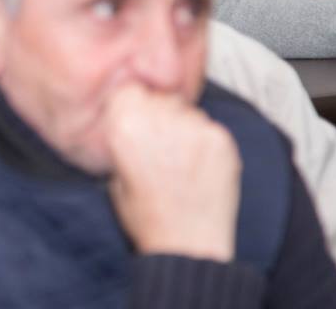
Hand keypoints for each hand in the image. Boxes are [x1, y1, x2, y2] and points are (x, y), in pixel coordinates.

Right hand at [104, 85, 240, 261]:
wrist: (187, 246)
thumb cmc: (147, 216)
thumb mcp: (115, 175)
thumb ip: (122, 138)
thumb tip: (132, 116)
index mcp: (125, 126)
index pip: (130, 89)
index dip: (133, 104)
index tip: (137, 120)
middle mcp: (159, 120)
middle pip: (160, 97)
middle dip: (159, 114)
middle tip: (161, 145)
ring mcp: (194, 128)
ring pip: (187, 110)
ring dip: (183, 126)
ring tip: (181, 160)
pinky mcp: (221, 139)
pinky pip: (210, 126)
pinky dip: (205, 141)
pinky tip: (198, 166)